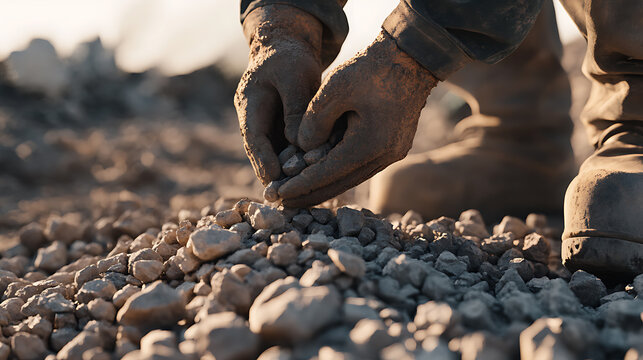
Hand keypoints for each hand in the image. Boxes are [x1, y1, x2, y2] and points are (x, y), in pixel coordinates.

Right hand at [234, 5, 322, 184]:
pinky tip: (307, 180)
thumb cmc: (291, 58)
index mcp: (249, 102)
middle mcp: (253, 117)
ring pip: (273, 153)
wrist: (286, 47)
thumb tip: (300, 144)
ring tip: (295, 196)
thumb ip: (296, 108)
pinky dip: (294, 163)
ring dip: (283, 173)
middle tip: (282, 198)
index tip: (272, 177)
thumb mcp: (296, 76)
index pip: (253, 135)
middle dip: (270, 174)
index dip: (262, 158)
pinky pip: (285, 148)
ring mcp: (264, 124)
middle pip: (261, 151)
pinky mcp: (279, 128)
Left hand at [278, 31, 438, 206]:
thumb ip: (313, 121)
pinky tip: (321, 175)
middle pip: (339, 185)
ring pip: (350, 179)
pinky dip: (338, 173)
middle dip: (308, 195)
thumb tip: (301, 150)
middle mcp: (383, 156)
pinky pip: (360, 167)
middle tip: (281, 203)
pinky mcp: (392, 147)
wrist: (410, 58)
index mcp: (369, 145)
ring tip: (296, 194)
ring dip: (323, 187)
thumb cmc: (371, 69)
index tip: (276, 193)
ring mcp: (391, 154)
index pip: (326, 174)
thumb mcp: (335, 88)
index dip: (299, 185)